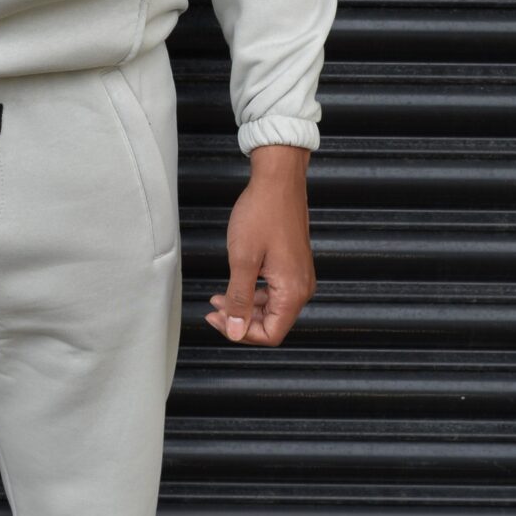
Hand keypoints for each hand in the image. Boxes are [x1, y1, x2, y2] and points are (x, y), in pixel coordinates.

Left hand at [207, 143, 314, 346]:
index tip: (218, 320)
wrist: (277, 181)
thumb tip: (235, 331)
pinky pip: (274, 290)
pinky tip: (236, 284)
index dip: (242, 333)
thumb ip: (239, 300)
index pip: (271, 334)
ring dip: (245, 307)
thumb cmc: (262, 213)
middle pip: (272, 323)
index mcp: (293, 291)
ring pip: (272, 308)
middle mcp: (301, 287)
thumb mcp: (243, 260)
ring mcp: (299, 276)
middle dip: (240, 320)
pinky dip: (254, 293)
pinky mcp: (293, 265)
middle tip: (214, 309)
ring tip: (219, 297)